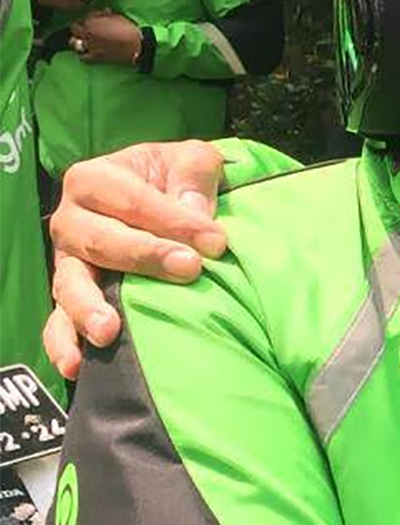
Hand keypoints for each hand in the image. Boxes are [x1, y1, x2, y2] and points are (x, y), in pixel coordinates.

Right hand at [44, 141, 227, 379]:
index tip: (215, 242)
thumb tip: (196, 213)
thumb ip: (194, 174)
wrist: (166, 196)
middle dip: (144, 257)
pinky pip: (58, 322)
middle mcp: (72, 220)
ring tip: (110, 330)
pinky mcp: (72, 296)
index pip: (133, 202)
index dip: (174, 221)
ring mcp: (68, 262)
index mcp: (95, 179)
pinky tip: (77, 365)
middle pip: (101, 241)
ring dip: (89, 308)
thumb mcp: (192, 159)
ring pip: (70, 285)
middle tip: (189, 271)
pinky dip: (64, 343)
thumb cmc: (177, 178)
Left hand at [68, 9, 142, 65]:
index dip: (92, 16)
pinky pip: (83, 57)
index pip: (86, 16)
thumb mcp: (117, 17)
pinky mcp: (94, 57)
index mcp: (91, 21)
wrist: (135, 46)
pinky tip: (87, 51)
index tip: (98, 17)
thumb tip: (103, 12)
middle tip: (88, 27)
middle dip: (79, 26)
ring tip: (83, 39)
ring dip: (77, 39)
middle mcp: (86, 33)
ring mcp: (89, 46)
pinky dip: (83, 54)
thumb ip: (106, 15)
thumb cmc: (128, 30)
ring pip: (74, 42)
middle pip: (74, 28)